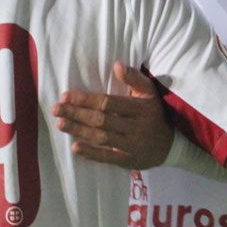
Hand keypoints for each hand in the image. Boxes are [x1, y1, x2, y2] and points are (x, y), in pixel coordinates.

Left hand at [52, 62, 172, 169]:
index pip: (108, 103)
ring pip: (102, 137)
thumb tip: (117, 65)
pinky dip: (91, 153)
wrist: (170, 145)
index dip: (86, 99)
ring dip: (79, 131)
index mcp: (139, 108)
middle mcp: (136, 127)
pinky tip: (75, 148)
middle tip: (56, 109)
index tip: (66, 96)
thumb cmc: (153, 114)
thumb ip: (134, 78)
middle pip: (101, 120)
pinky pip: (108, 157)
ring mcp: (132, 145)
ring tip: (60, 124)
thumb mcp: (149, 93)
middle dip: (77, 114)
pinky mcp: (129, 160)